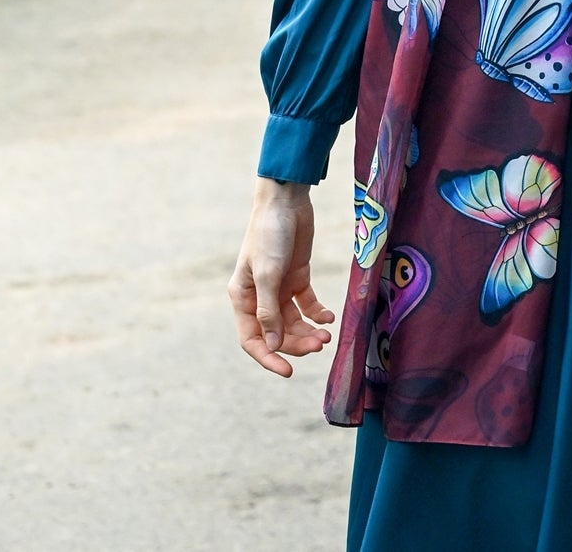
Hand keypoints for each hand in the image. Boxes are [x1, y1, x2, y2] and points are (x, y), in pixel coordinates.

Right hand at [228, 177, 335, 376]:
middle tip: (320, 344)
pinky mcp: (297, 277)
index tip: (288, 371)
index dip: (269, 357)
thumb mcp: (268, 273)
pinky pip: (307, 304)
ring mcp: (280, 287)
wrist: (286, 200)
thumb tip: (272, 345)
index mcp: (242, 298)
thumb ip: (269, 311)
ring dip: (309, 331)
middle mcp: (259, 297)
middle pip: (277, 333)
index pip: (252, 339)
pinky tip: (329, 317)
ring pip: (294, 322)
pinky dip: (317, 313)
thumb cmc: (269, 234)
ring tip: (327, 334)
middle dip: (297, 343)